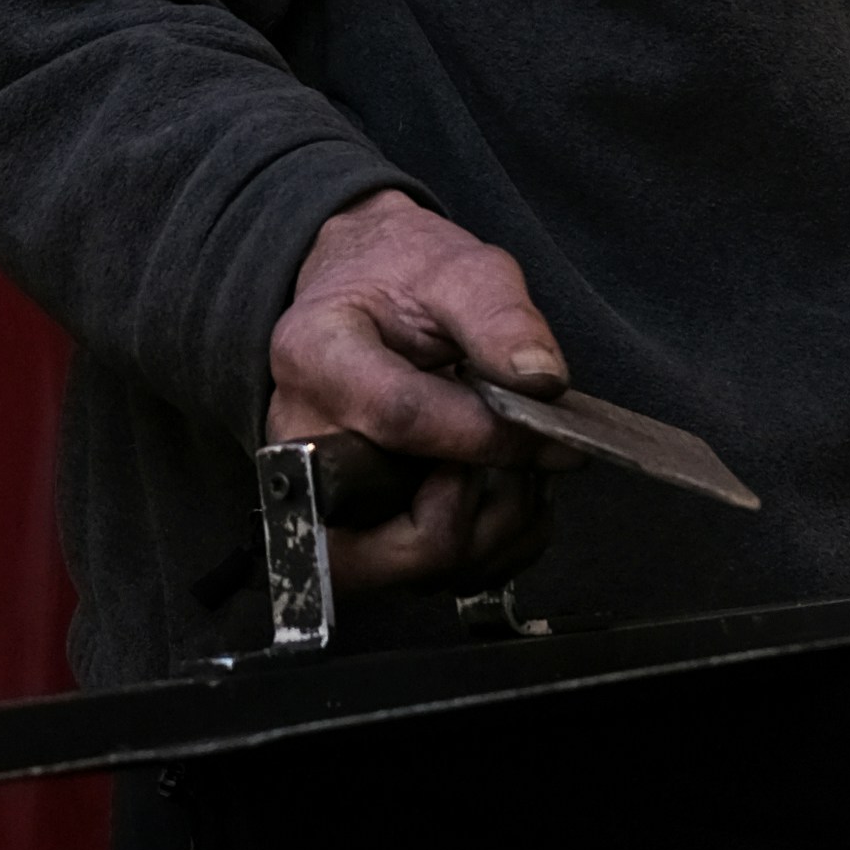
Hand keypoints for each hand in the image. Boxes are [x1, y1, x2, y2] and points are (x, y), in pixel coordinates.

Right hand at [267, 191, 565, 592]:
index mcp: (315, 356)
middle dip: (483, 508)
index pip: (399, 419)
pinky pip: (433, 580)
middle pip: (390, 534)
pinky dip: (495, 548)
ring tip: (520, 464)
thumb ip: (499, 314)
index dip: (488, 436)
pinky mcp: (353, 535)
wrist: (361, 297)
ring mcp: (321, 500)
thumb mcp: (456, 269)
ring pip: (415, 571)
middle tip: (523, 456)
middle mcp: (300, 445)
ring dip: (497, 529)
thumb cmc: (401, 282)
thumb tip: (541, 379)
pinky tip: (505, 488)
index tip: (549, 431)